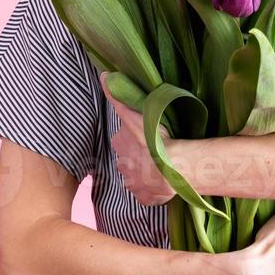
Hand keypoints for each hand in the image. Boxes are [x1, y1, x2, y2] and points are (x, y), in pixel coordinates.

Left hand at [102, 73, 176, 206]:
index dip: (133, 138)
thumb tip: (103, 76)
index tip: (145, 136)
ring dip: (146, 173)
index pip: (123, 140)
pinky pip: (148, 193)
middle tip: (155, 151)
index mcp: (120, 145)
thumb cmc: (155, 139)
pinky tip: (165, 182)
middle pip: (129, 159)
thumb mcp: (135, 113)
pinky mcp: (146, 198)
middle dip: (138, 157)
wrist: (171, 169)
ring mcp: (134, 184)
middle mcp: (122, 166)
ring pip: (138, 176)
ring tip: (162, 167)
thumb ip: (118, 96)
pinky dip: (154, 189)